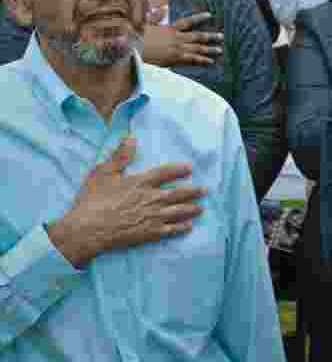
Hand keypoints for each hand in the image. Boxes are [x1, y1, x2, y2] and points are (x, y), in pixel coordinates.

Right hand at [46, 136, 206, 267]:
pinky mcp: (149, 233)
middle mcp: (152, 198)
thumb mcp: (103, 173)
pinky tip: (188, 226)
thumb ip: (120, 155)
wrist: (87, 230)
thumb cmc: (92, 201)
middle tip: (205, 190)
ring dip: (191, 209)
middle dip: (193, 191)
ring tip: (201, 207)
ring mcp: (152, 217)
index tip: (190, 168)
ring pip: (178, 211)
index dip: (179, 170)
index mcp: (141, 182)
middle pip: (178, 193)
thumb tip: (131, 137)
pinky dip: (181, 228)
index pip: (166, 173)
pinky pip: (170, 230)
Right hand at [142, 11, 223, 66]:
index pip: (188, 21)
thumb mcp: (147, 24)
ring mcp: (177, 49)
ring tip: (219, 50)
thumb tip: (164, 7)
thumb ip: (157, 16)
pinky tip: (210, 61)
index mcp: (171, 29)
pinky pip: (192, 60)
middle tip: (221, 37)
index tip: (210, 15)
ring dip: (209, 49)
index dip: (199, 18)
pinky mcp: (175, 59)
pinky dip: (202, 60)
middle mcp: (177, 38)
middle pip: (198, 37)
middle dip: (210, 37)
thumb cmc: (138, 37)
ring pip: (197, 49)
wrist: (134, 50)